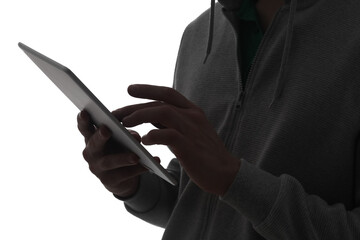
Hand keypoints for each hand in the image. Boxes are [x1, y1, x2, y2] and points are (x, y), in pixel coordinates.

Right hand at [77, 110, 150, 197]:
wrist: (123, 177)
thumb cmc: (120, 149)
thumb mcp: (122, 138)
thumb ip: (127, 134)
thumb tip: (135, 137)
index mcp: (92, 138)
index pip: (84, 127)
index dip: (83, 120)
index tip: (84, 112)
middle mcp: (91, 153)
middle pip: (94, 144)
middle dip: (100, 136)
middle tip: (106, 129)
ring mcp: (98, 169)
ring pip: (109, 162)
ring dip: (122, 158)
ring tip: (136, 156)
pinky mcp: (109, 182)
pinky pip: (124, 175)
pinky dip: (138, 169)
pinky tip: (149, 166)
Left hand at [113, 84, 240, 195]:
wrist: (225, 172)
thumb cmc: (204, 153)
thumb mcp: (189, 131)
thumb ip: (172, 123)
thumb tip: (148, 116)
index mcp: (193, 111)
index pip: (168, 93)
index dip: (148, 89)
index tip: (129, 89)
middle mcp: (192, 116)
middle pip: (160, 103)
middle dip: (135, 107)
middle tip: (117, 113)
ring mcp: (192, 129)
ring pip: (162, 113)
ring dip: (141, 116)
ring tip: (125, 124)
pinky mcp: (189, 146)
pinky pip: (168, 135)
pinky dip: (153, 135)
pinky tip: (143, 141)